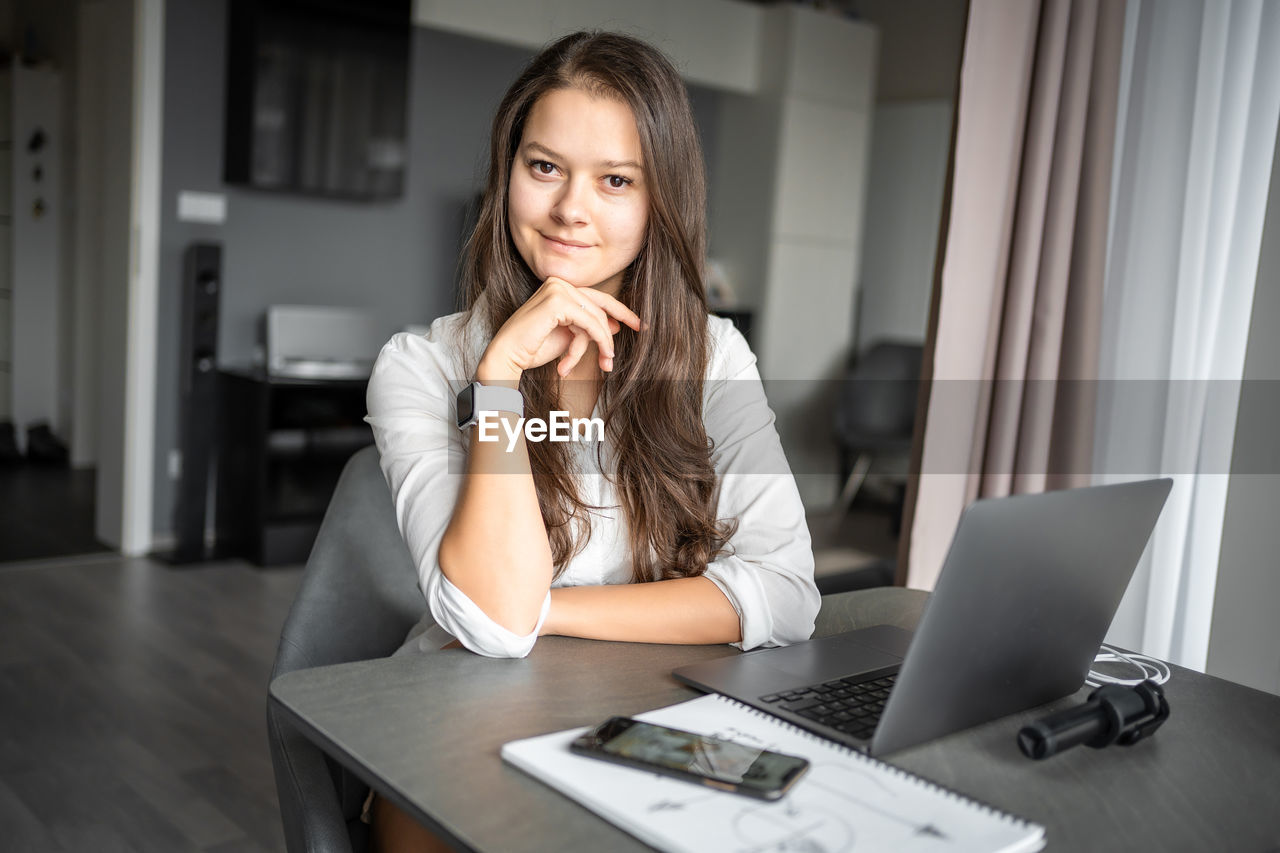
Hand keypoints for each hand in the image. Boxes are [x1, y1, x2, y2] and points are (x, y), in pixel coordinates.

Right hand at [477, 277, 642, 381]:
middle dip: (609, 336)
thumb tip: (616, 325)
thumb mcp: (570, 337)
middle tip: (614, 359)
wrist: (509, 356)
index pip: (597, 298)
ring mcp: (557, 289)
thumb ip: (590, 328)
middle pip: (599, 308)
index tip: (640, 325)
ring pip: (596, 318)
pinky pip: (589, 323)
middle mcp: (559, 283)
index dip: (622, 311)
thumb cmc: (534, 348)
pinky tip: (599, 356)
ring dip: (601, 344)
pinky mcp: (557, 301)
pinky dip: (597, 341)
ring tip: (604, 364)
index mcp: (560, 288)